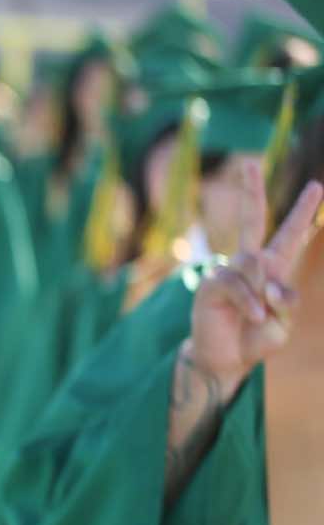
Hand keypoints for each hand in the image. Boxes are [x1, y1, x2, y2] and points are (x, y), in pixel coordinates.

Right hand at [189, 165, 321, 394]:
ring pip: (253, 263)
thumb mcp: (285, 322)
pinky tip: (252, 316)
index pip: (291, 235)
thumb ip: (285, 300)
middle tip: (248, 164)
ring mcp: (228, 271)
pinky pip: (236, 283)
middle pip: (251, 219)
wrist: (227, 360)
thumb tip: (267, 279)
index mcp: (274, 268)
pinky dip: (249, 302)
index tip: (316, 187)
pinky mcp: (211, 284)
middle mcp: (250, 263)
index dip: (304, 212)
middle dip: (250, 191)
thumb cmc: (257, 339)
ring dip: (262, 293)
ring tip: (258, 317)